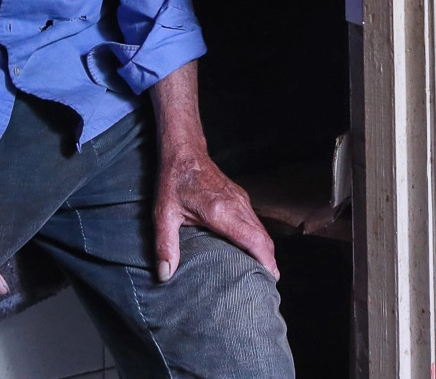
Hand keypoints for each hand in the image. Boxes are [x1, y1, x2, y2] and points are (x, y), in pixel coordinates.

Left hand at [154, 145, 278, 282]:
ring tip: (263, 272)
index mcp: (221, 211)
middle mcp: (237, 205)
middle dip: (270, 261)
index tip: (271, 278)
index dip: (266, 260)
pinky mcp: (240, 198)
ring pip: (262, 229)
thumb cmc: (174, 181)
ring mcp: (241, 200)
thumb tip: (165, 274)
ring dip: (266, 250)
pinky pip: (256, 222)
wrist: (185, 151)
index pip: (253, 239)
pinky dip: (260, 239)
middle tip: (268, 284)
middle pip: (263, 237)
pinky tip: (253, 250)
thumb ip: (165, 245)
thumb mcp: (164, 214)